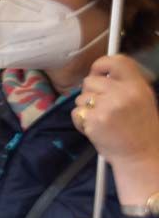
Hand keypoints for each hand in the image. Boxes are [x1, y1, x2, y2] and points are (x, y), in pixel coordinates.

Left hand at [73, 54, 158, 205]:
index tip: (98, 72)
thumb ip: (124, 85)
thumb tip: (100, 72)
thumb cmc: (140, 129)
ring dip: (86, 109)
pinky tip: (94, 129)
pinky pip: (76, 113)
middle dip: (91, 93)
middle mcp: (123, 94)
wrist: (141, 156)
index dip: (101, 64)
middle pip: (90, 81)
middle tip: (102, 108)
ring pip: (81, 98)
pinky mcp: (94, 121)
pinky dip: (80, 121)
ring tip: (102, 121)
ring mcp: (108, 108)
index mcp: (137, 87)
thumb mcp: (142, 100)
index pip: (116, 60)